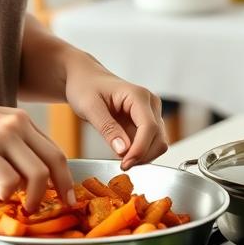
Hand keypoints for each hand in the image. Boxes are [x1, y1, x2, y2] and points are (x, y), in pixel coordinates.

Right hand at [0, 93, 74, 212]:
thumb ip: (14, 144)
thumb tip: (30, 176)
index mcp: (20, 119)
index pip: (54, 149)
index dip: (65, 175)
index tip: (67, 194)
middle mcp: (15, 124)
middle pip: (54, 161)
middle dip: (61, 188)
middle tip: (60, 207)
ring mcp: (0, 137)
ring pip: (37, 173)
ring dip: (36, 196)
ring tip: (25, 206)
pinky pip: (10, 180)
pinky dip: (9, 193)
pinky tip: (1, 195)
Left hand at [62, 55, 167, 170]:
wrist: (85, 79)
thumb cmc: (85, 87)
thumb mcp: (89, 107)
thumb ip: (107, 128)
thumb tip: (123, 150)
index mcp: (138, 95)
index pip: (149, 127)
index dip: (140, 150)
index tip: (125, 164)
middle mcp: (150, 103)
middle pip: (158, 138)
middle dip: (142, 155)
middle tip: (121, 165)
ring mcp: (150, 113)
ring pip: (158, 143)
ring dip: (142, 156)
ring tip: (120, 158)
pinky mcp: (146, 122)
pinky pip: (150, 143)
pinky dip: (139, 152)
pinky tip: (122, 152)